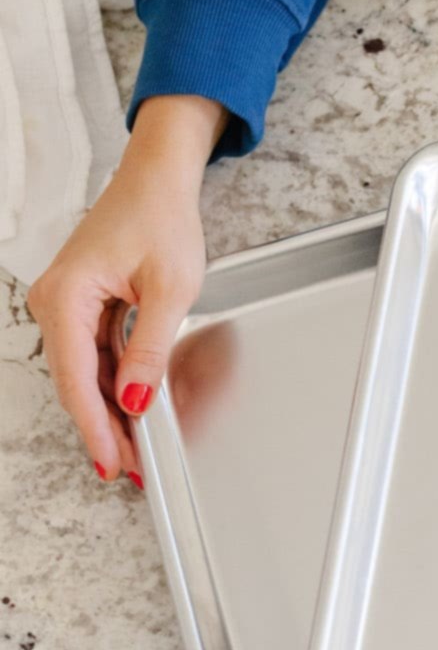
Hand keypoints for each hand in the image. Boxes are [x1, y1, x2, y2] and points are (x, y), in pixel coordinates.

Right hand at [26, 96, 227, 484]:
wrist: (158, 180)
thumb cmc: (160, 217)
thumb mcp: (168, 290)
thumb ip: (149, 350)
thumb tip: (134, 399)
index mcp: (67, 296)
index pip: (76, 380)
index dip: (95, 428)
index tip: (111, 462)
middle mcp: (56, 302)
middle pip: (78, 384)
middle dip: (105, 428)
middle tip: (134, 468)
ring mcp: (67, 306)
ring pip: (86, 376)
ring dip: (111, 411)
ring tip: (139, 448)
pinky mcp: (83, 308)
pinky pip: (95, 358)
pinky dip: (115, 386)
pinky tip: (134, 410)